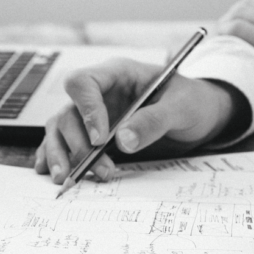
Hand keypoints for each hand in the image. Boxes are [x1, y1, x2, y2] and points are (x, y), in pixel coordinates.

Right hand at [35, 58, 237, 183]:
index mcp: (117, 74)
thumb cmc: (192, 102)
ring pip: (61, 129)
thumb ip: (153, 121)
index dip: (86, 110)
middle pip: (68, 112)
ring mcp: (93, 114)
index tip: (100, 140)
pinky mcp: (93, 134)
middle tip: (101, 169)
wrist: (201, 116)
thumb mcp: (182, 108)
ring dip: (61, 154)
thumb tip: (123, 141)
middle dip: (78, 144)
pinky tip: (53, 172)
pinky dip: (56, 157)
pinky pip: (65, 142)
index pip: (83, 83)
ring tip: (66, 179)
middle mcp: (100, 93)